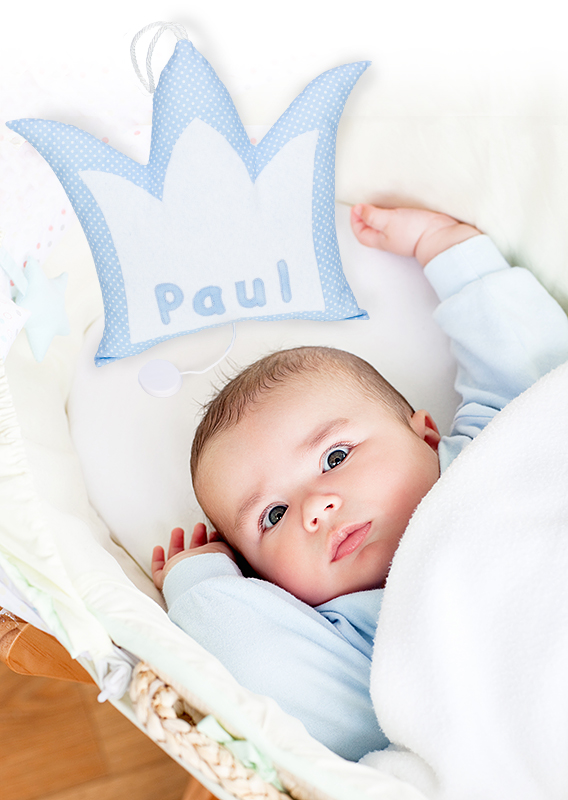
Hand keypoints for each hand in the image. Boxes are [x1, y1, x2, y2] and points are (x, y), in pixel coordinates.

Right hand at [151, 524, 234, 589]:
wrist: (199, 579)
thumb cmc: (213, 566)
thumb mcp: (225, 548)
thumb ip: (224, 541)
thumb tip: (224, 533)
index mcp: (213, 569)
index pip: (213, 555)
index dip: (214, 542)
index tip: (214, 532)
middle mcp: (197, 574)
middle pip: (196, 556)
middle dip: (198, 539)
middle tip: (199, 527)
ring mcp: (181, 578)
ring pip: (178, 561)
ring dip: (177, 544)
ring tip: (178, 531)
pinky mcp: (166, 581)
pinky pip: (159, 572)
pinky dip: (157, 560)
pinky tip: (158, 548)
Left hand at [351, 204, 479, 266]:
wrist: (441, 236)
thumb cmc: (414, 232)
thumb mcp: (388, 221)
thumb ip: (372, 216)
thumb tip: (358, 210)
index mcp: (382, 240)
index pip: (362, 234)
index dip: (355, 222)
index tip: (356, 206)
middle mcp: (392, 239)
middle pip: (373, 231)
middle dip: (366, 218)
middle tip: (365, 204)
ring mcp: (404, 235)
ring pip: (387, 226)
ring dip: (381, 214)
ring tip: (381, 202)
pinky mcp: (416, 228)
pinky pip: (401, 221)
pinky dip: (396, 213)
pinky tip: (400, 205)